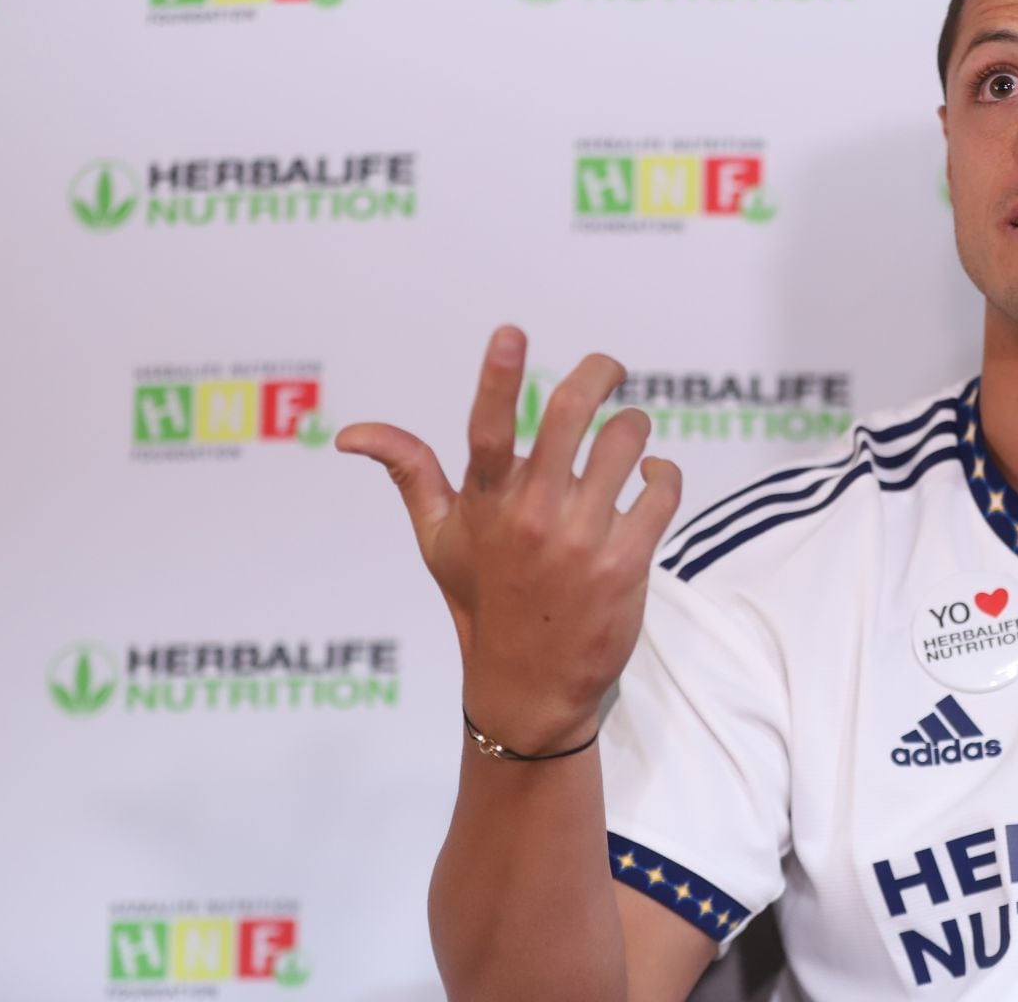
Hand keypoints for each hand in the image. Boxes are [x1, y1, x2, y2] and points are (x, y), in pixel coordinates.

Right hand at [335, 325, 681, 751]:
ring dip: (635, 427)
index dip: (499, 378)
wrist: (530, 686)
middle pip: (572, 416)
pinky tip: (652, 479)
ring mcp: (582, 540)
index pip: (488, 430)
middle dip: (600, 373)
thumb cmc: (483, 599)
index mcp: (486, 502)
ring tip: (630, 437)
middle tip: (611, 366)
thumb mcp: (439, 539)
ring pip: (627, 442)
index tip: (511, 332)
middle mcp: (532, 517)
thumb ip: (410, 473)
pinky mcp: (628, 563)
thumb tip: (352, 433)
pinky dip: (664, 473)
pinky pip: (662, 488)